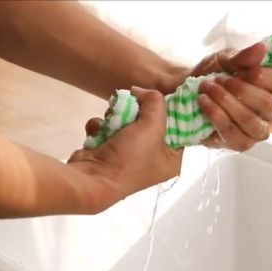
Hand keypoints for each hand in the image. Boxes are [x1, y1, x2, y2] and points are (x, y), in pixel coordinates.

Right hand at [67, 87, 181, 209]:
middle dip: (136, 112)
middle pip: (150, 123)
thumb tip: (141, 92)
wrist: (92, 179)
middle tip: (131, 105)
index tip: (160, 96)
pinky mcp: (108, 154)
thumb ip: (154, 102)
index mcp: (171, 160)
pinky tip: (98, 132)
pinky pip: (108, 130)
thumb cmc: (130, 156)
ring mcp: (128, 158)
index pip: (179, 129)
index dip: (170, 110)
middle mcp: (152, 160)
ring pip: (126, 123)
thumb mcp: (152, 125)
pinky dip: (101, 128)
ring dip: (115, 117)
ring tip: (111, 119)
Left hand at [191, 42, 271, 150]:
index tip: (237, 70)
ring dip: (227, 104)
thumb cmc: (212, 76)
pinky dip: (217, 117)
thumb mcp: (224, 60)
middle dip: (240, 91)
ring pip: (253, 123)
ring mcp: (256, 130)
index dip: (260, 75)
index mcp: (271, 87)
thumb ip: (242, 57)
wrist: (186, 94)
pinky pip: (236, 137)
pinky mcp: (240, 143)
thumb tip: (262, 48)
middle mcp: (269, 111)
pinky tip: (204, 103)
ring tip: (208, 90)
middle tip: (218, 80)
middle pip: (268, 105)